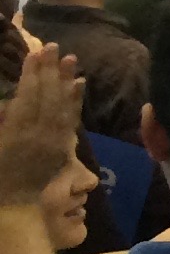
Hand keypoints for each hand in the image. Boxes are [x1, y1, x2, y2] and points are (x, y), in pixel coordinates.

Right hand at [0, 45, 82, 203]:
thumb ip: (2, 122)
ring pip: (62, 105)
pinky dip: (75, 100)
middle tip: (53, 46)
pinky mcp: (62, 148)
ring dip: (66, 80)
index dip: (32, 75)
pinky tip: (79, 84)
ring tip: (71, 58)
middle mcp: (38, 136)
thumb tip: (8, 103)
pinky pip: (71, 120)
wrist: (13, 207)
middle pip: (47, 97)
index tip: (35, 54)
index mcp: (15, 135)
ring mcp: (53, 142)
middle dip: (50, 71)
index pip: (27, 98)